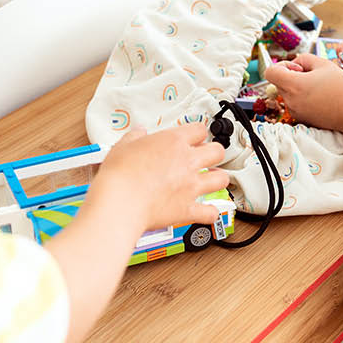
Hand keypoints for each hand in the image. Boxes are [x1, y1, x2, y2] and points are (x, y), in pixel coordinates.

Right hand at [85, 123, 228, 234]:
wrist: (120, 202)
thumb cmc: (120, 175)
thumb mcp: (123, 146)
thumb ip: (134, 137)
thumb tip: (139, 133)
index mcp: (173, 142)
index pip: (199, 130)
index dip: (197, 134)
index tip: (194, 138)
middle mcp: (187, 162)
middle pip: (217, 151)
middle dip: (214, 153)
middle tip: (207, 157)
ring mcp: (191, 186)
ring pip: (222, 179)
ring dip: (218, 179)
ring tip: (212, 180)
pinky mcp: (188, 209)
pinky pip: (210, 212)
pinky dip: (210, 213)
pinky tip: (207, 211)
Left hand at [266, 54, 342, 136]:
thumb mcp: (324, 64)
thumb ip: (304, 59)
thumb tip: (295, 64)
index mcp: (293, 85)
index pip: (270, 72)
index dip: (281, 66)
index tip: (296, 68)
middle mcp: (290, 100)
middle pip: (279, 82)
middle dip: (292, 75)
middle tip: (312, 75)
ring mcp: (295, 111)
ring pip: (288, 93)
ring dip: (298, 87)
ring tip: (319, 86)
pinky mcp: (301, 118)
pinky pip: (295, 103)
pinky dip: (303, 98)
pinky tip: (320, 97)